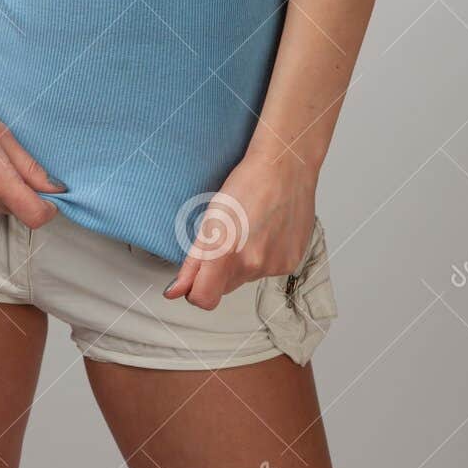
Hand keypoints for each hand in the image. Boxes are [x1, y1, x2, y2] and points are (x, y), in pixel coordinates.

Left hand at [163, 155, 316, 310]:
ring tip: (250, 229)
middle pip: (225, 288)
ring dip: (244, 262)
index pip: (204, 299)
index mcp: (227, 252)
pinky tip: (267, 231)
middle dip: (220, 272)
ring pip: (248, 278)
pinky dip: (265, 256)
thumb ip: (193, 261)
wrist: (286, 168)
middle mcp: (253, 265)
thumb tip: (175, 291)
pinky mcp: (292, 261)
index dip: (195, 292)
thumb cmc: (248, 184)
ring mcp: (275, 265)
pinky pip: (269, 270)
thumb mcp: (210, 219)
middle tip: (227, 238)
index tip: (193, 280)